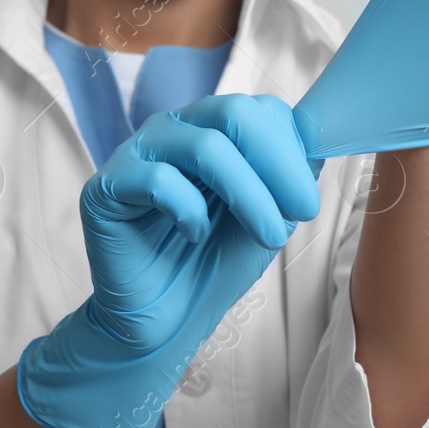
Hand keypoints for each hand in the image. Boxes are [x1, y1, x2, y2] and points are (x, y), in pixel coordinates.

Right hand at [17, 93, 320, 427]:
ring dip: (249, 194)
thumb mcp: (268, 214)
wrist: (166, 319)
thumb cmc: (214, 263)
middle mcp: (173, 130)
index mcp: (210, 128)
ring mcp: (137, 153)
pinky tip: (196, 234)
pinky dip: (190, 210)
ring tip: (269, 236)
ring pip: (203, 146)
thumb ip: (289, 174)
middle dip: (278, 163)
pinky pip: (157, 180)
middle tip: (303, 210)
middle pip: (232, 112)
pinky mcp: (106, 187)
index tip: (309, 199)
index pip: (258, 108)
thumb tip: (321, 139)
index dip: (292, 149)